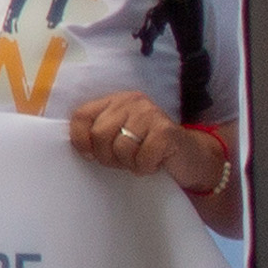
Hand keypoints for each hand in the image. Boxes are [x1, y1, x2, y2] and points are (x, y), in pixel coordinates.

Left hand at [67, 91, 233, 202]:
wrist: (191, 158)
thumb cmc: (147, 149)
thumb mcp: (118, 137)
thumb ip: (97, 134)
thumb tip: (76, 148)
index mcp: (115, 100)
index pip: (81, 115)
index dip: (80, 139)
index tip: (89, 155)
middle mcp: (132, 101)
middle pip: (99, 134)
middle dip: (107, 156)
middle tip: (123, 161)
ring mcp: (151, 114)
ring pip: (120, 147)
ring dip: (128, 163)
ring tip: (140, 160)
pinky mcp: (166, 132)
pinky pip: (142, 157)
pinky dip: (146, 167)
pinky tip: (155, 163)